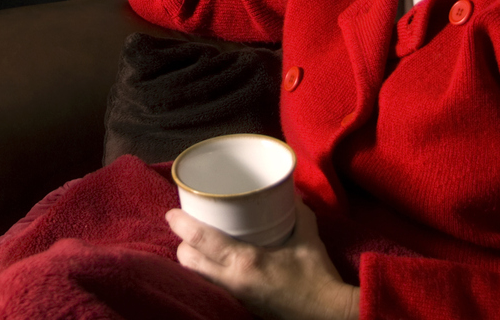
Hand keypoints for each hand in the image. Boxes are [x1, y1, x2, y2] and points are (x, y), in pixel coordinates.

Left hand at [166, 199, 359, 319]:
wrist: (327, 314)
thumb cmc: (317, 276)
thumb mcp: (307, 236)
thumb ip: (295, 211)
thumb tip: (287, 191)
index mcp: (245, 261)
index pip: (201, 241)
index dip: (181, 225)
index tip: (172, 213)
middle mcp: (233, 280)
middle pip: (189, 261)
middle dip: (182, 243)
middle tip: (187, 225)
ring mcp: (235, 296)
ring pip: (196, 276)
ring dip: (192, 259)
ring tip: (199, 242)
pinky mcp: (240, 305)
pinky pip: (211, 285)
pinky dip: (206, 272)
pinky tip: (215, 262)